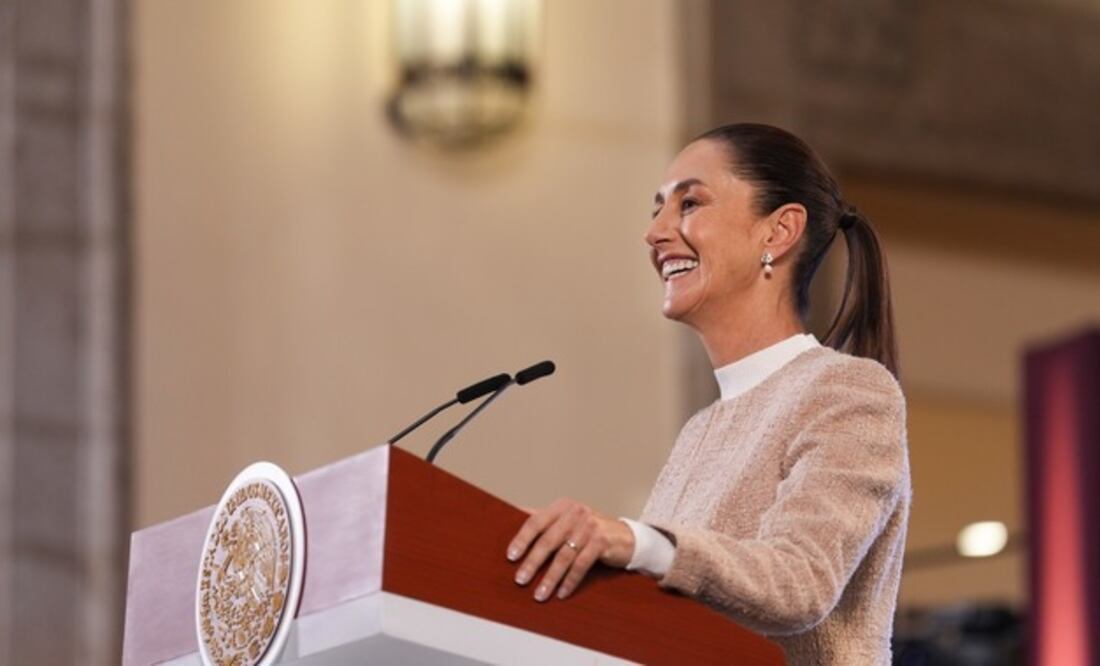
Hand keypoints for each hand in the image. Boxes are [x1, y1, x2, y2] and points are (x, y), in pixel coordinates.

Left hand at [506, 498, 634, 601]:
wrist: (626, 537)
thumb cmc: (590, 531)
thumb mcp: (568, 521)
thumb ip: (545, 521)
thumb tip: (510, 517)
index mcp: (562, 506)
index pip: (536, 521)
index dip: (522, 539)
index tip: (510, 556)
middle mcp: (576, 513)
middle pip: (548, 540)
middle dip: (532, 562)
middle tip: (520, 580)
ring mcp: (590, 527)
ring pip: (564, 555)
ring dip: (550, 577)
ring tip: (539, 594)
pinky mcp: (602, 542)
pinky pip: (581, 565)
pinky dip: (570, 581)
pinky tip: (561, 593)